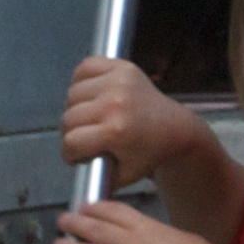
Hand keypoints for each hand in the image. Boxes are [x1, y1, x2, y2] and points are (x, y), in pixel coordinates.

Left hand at [54, 196, 212, 243]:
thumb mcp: (172, 232)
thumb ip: (150, 232)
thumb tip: (139, 235)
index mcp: (142, 225)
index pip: (109, 210)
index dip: (92, 208)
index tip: (84, 208)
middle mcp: (127, 243)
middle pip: (92, 228)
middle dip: (74, 223)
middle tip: (63, 221)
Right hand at [61, 55, 205, 186]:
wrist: (174, 127)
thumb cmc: (148, 152)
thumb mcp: (123, 175)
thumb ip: (96, 176)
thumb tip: (74, 173)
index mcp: (117, 131)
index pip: (71, 142)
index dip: (69, 154)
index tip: (75, 157)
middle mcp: (116, 103)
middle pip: (68, 119)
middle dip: (71, 133)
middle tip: (84, 139)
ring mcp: (119, 82)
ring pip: (72, 94)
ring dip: (75, 108)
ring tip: (90, 118)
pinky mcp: (122, 67)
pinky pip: (84, 68)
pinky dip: (82, 80)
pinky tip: (92, 95)